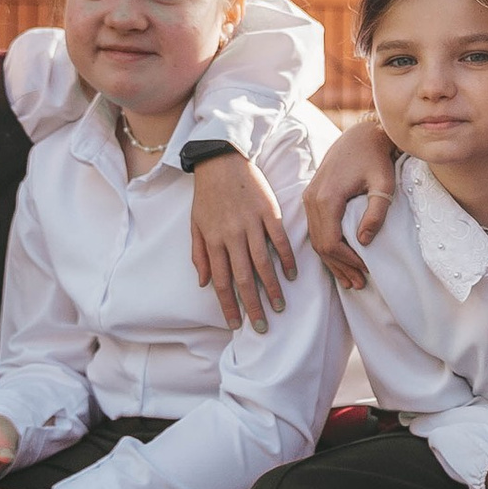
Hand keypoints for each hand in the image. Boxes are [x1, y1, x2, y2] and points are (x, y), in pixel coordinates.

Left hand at [188, 148, 296, 331]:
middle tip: (262, 326)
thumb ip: (200, 255)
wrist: (220, 161)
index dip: (229, 305)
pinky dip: (286, 258)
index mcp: (213, 241)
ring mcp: (252, 224)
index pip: (221, 281)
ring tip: (279, 306)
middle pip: (243, 278)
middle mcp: (232, 236)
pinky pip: (279, 240)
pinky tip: (292, 274)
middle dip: (253, 305)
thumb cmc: (207, 195)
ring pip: (263, 263)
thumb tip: (204, 283)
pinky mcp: (269, 212)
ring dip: (271, 287)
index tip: (236, 325)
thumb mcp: (196, 225)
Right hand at [308, 119, 398, 287]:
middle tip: (360, 283)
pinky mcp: (312, 197)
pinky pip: (316, 229)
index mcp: (327, 198)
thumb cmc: (376, 159)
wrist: (361, 136)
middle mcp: (312, 199)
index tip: (366, 269)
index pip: (329, 241)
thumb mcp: (384, 185)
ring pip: (315, 239)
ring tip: (352, 279)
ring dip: (333, 260)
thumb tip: (364, 241)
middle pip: (320, 244)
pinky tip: (341, 261)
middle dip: (340, 266)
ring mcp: (309, 198)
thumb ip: (376, 213)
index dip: (346, 261)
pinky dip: (328, 247)